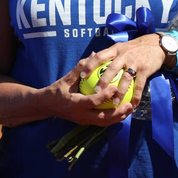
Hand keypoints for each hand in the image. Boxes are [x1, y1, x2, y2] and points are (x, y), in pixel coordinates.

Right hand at [43, 40, 157, 126]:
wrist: (47, 106)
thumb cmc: (57, 90)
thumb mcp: (66, 79)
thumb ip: (80, 68)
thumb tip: (93, 54)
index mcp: (74, 103)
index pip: (92, 101)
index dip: (104, 96)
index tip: (114, 88)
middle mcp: (80, 115)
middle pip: (102, 118)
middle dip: (117, 113)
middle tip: (129, 104)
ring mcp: (84, 121)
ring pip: (104, 122)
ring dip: (118, 117)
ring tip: (130, 109)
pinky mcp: (86, 122)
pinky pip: (102, 122)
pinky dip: (113, 118)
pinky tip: (122, 111)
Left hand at [76, 34, 169, 107]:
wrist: (156, 45)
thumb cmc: (134, 48)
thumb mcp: (120, 47)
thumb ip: (108, 54)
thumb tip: (91, 58)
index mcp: (115, 50)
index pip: (100, 56)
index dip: (89, 65)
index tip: (82, 76)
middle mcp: (124, 55)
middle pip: (112, 68)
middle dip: (103, 80)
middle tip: (95, 92)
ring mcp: (135, 62)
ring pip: (125, 79)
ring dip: (120, 92)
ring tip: (114, 102)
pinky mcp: (145, 70)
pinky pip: (139, 85)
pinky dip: (136, 96)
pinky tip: (132, 105)